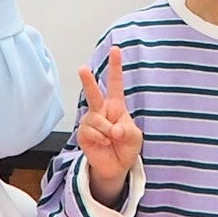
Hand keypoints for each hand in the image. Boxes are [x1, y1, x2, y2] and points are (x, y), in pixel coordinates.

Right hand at [75, 46, 141, 200]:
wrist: (116, 166)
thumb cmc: (126, 147)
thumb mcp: (135, 138)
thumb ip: (127, 131)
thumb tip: (113, 130)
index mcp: (116, 106)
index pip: (115, 83)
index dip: (115, 66)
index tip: (115, 49)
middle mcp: (101, 110)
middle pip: (94, 93)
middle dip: (88, 81)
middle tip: (82, 68)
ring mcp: (91, 121)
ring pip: (97, 119)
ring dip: (107, 131)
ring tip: (111, 139)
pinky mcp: (83, 133)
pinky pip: (92, 131)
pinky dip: (101, 138)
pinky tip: (103, 143)